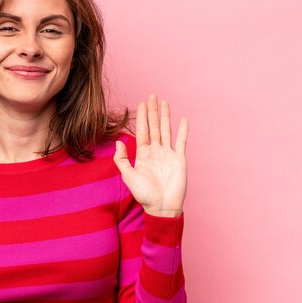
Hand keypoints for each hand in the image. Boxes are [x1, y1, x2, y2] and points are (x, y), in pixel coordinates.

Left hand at [113, 94, 188, 217]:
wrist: (162, 207)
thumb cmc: (144, 195)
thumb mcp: (128, 176)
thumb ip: (122, 159)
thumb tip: (119, 142)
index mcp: (143, 154)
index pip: (142, 130)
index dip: (142, 117)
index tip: (141, 103)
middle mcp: (156, 151)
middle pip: (154, 126)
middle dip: (153, 111)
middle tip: (152, 95)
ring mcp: (168, 154)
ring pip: (166, 130)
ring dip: (165, 116)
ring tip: (164, 102)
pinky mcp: (179, 159)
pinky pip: (181, 142)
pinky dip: (182, 131)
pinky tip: (183, 120)